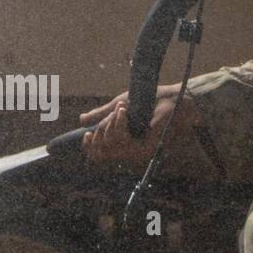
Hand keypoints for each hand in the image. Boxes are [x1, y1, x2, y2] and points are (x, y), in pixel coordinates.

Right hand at [78, 83, 202, 171]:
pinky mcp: (144, 148)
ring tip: (123, 109)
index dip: (89, 146)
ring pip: (109, 144)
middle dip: (102, 127)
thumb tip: (81, 120)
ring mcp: (136, 151)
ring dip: (111, 123)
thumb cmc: (149, 101)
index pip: (99, 154)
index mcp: (122, 142)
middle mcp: (128, 150)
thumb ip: (101, 114)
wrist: (171, 99)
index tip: (86, 133)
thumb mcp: (119, 106)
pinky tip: (125, 112)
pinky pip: (120, 140)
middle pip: (100, 150)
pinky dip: (119, 124)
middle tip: (116, 112)